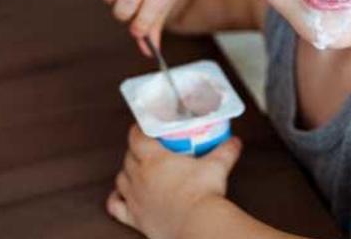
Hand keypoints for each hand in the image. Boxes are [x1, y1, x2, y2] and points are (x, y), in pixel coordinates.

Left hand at [106, 124, 242, 238]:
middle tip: (148, 149)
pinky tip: (120, 196)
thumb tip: (234, 141)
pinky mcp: (135, 217)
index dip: (138, 129)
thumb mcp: (217, 166)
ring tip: (136, 169)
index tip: (143, 127)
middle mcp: (140, 176)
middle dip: (135, 150)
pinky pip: (116, 206)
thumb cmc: (203, 194)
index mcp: (155, 159)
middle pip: (129, 157)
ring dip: (126, 172)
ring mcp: (135, 197)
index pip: (136, 137)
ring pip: (121, 178)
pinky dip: (116, 199)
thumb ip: (225, 151)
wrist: (197, 224)